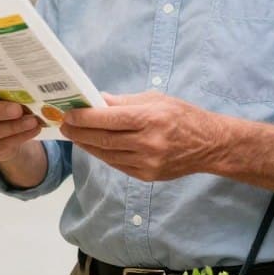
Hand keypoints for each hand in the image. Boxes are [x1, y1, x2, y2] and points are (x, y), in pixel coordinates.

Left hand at [60, 92, 221, 180]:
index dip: (85, 117)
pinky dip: (102, 155)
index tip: (69, 113)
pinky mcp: (147, 176)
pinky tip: (93, 146)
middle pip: (104, 138)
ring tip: (74, 135)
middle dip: (79, 131)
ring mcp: (147, 162)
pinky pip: (117, 165)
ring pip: (107, 154)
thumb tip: (97, 99)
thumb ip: (124, 101)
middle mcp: (148, 142)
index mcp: (150, 118)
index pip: (109, 118)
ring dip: (87, 144)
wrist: (209, 145)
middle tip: (64, 124)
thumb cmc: (182, 115)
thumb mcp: (156, 99)